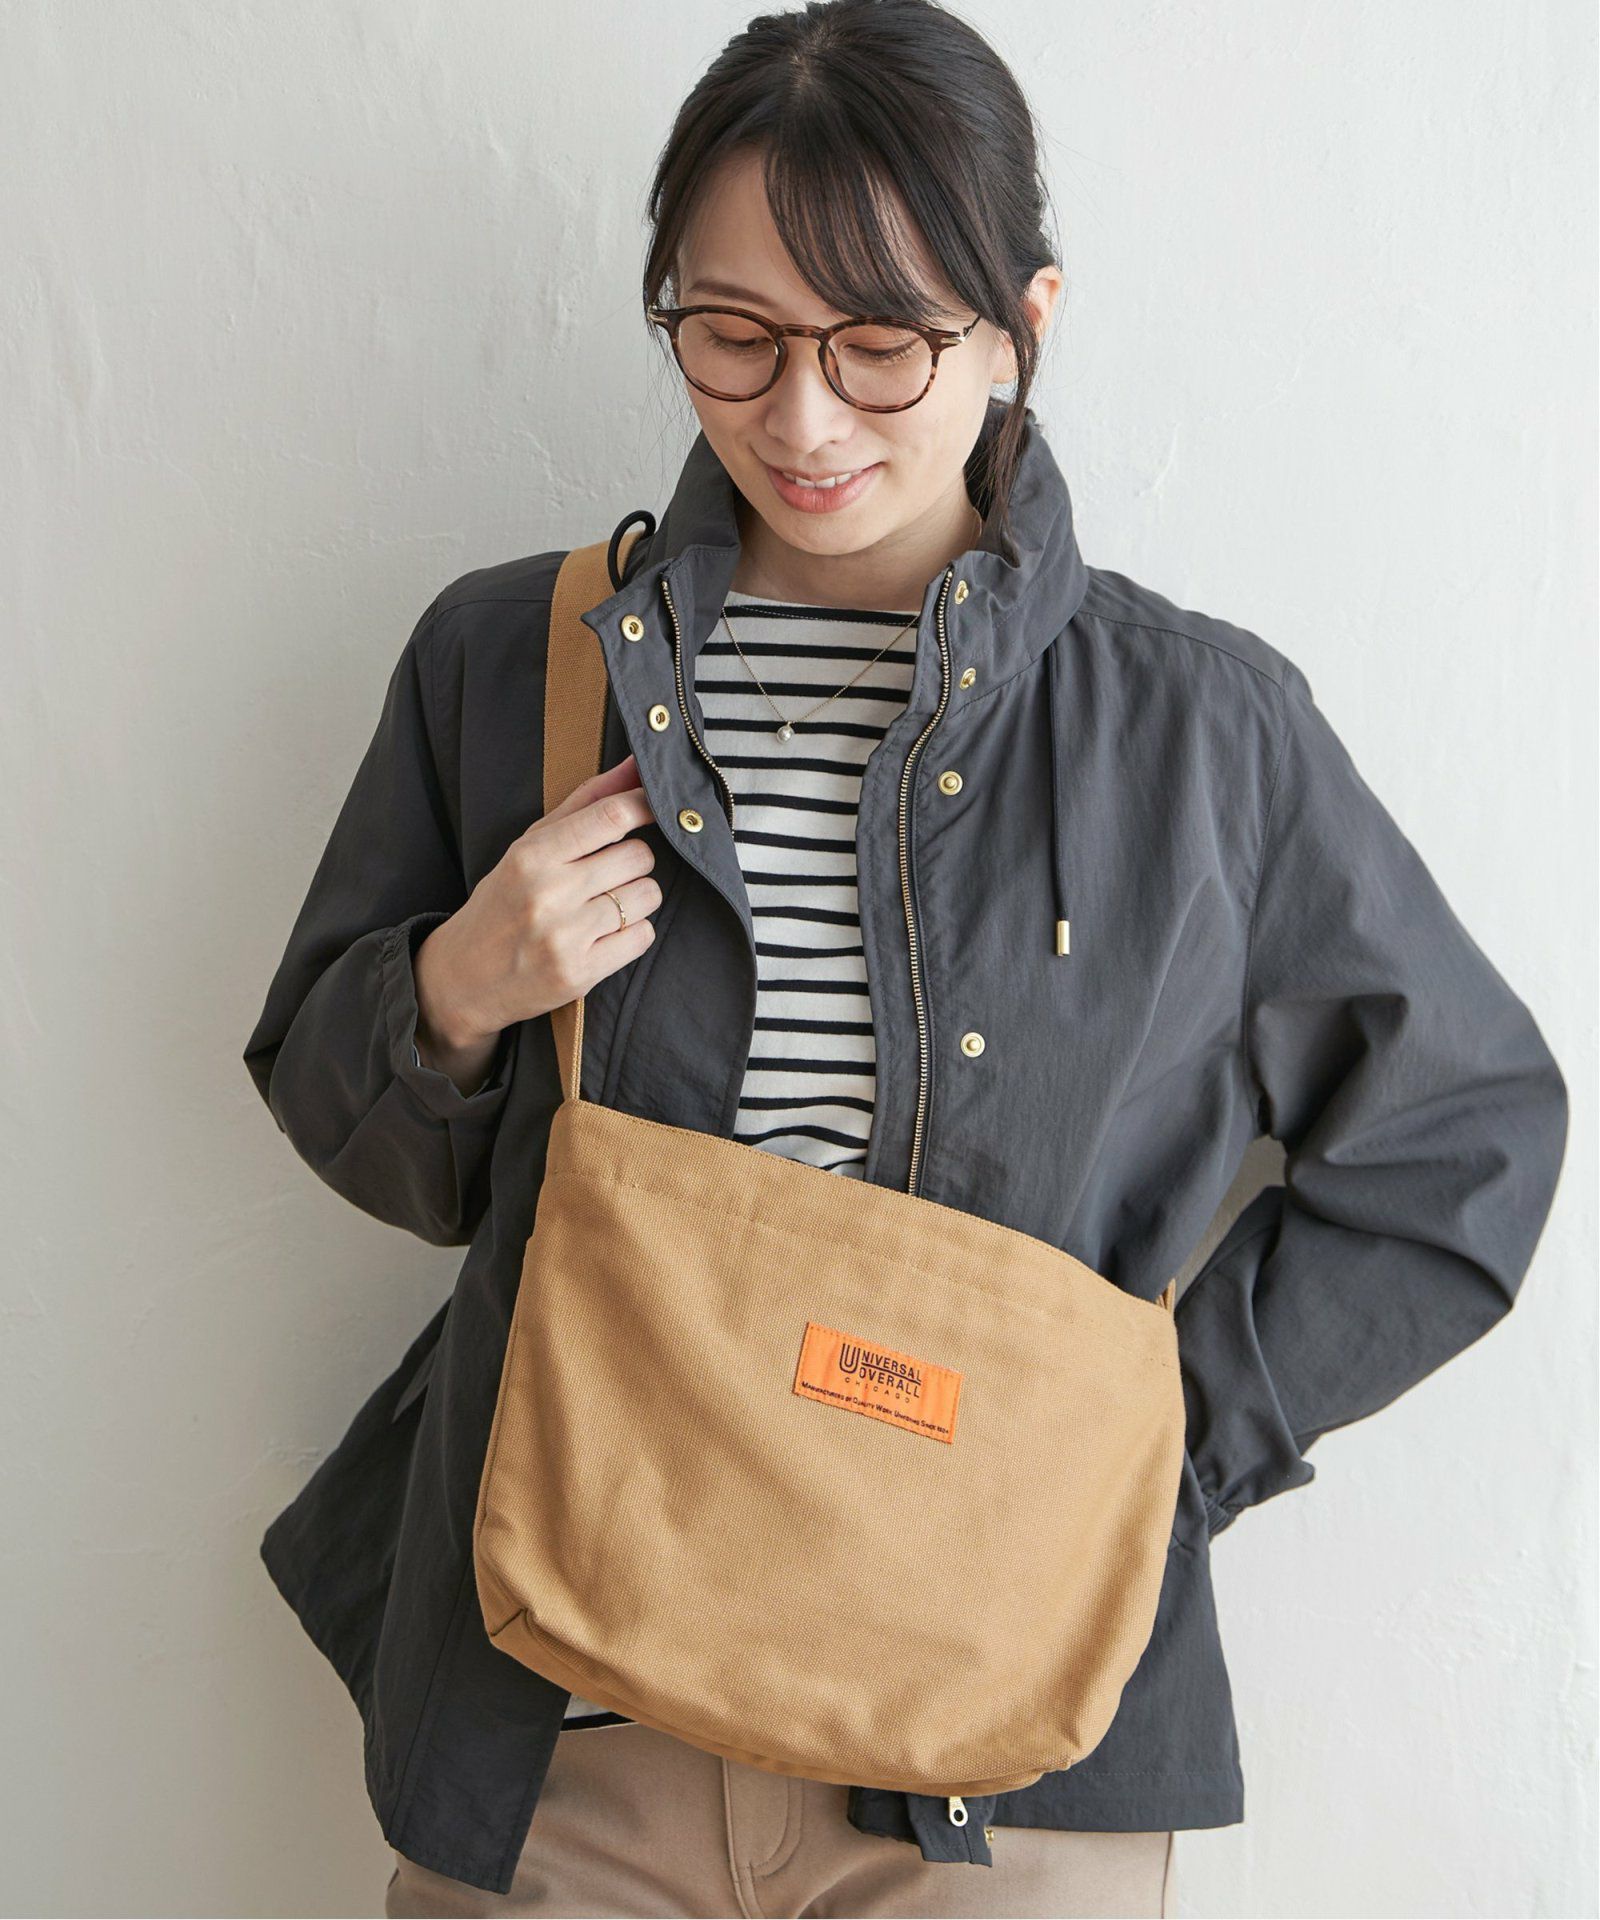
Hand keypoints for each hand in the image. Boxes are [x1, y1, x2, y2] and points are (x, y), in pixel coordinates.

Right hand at [413, 752, 660, 1065]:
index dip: (645, 807)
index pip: (612, 817)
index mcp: (532, 855)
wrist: (462, 977)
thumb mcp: (530, 845)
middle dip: (634, 861)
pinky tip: (603, 935)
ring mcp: (565, 937)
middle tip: (608, 873)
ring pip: (647, 896)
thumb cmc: (503, 901)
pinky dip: (632, 933)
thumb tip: (636, 765)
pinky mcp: (580, 974)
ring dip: (636, 899)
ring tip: (602, 906)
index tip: (654, 807)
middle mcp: (548, 894)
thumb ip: (586, 802)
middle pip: (639, 856)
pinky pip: (643, 937)